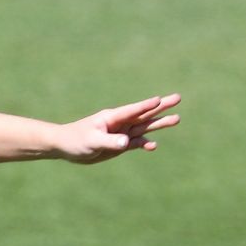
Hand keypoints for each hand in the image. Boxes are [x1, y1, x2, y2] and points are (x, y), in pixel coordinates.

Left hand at [56, 94, 180, 163]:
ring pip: (144, 127)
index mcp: (112, 117)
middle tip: (178, 98)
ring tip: (177, 118)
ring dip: (159, 124)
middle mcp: (120, 123)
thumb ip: (109, 141)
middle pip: (144, 114)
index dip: (145, 106)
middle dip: (161, 107)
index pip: (132, 110)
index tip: (159, 100)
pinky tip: (153, 146)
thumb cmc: (76, 140)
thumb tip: (127, 142)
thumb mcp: (92, 141)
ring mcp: (122, 132)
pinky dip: (145, 143)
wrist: (67, 147)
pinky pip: (136, 143)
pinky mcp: (120, 144)